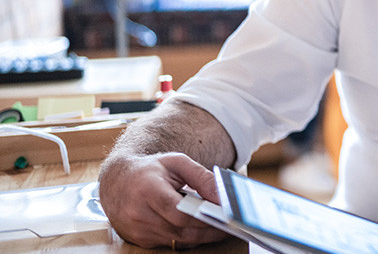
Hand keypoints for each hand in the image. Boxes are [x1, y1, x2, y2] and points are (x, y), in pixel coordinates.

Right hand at [99, 152, 226, 248]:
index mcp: (147, 190)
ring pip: (178, 240)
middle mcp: (138, 214)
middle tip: (232, 226)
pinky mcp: (139, 240)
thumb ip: (202, 177)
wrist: (117, 181)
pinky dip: (188, 237)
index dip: (204, 217)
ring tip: (222, 227)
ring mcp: (137, 230)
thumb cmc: (150, 169)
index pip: (179, 212)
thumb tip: (223, 196)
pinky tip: (202, 230)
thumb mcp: (177, 163)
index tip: (226, 216)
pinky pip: (170, 243)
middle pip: (181, 230)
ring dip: (202, 236)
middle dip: (209, 230)